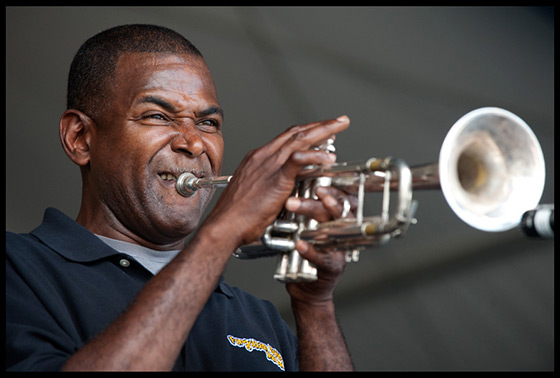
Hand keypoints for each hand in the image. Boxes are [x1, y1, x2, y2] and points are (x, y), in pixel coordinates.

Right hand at [203, 116, 349, 247]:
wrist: (224, 226)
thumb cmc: (236, 217)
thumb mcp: (253, 194)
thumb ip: (267, 186)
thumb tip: (279, 191)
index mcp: (257, 159)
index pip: (286, 138)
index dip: (305, 131)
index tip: (320, 129)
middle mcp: (263, 156)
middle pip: (296, 132)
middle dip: (320, 125)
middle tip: (338, 121)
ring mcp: (269, 165)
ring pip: (300, 139)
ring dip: (323, 131)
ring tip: (340, 126)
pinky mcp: (276, 178)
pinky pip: (299, 160)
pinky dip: (316, 155)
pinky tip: (328, 157)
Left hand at [284, 186, 357, 304]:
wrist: (307, 287)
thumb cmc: (307, 251)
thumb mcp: (308, 225)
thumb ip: (307, 206)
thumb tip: (293, 179)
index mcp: (339, 219)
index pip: (343, 197)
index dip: (334, 185)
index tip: (318, 175)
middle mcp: (344, 232)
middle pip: (337, 209)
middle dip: (321, 197)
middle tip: (305, 189)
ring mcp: (339, 250)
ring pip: (332, 229)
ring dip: (313, 214)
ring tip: (295, 205)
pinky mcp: (332, 268)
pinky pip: (323, 257)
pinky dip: (311, 250)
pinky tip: (299, 243)